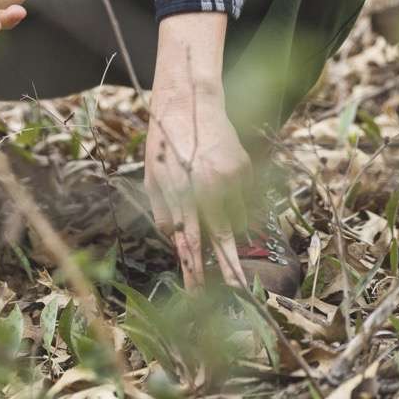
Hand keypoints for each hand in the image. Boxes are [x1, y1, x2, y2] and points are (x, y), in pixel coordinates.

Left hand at [145, 85, 251, 291]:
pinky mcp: (244, 168)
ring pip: (237, 219)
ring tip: (211, 201)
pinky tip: (219, 179)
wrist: (189, 103)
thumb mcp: (152, 178)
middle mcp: (209, 187)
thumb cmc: (164, 144)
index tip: (200, 296)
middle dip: (230, 267)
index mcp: (183, 192)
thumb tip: (173, 240)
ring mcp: (230, 177)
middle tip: (238, 291)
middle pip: (223, 237)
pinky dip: (237, 201)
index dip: (196, 271)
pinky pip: (245, 198)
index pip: (191, 242)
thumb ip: (163, 212)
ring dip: (228, 223)